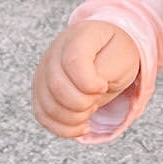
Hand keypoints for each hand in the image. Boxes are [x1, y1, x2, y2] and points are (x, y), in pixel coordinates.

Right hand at [32, 21, 140, 139]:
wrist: (105, 51)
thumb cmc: (115, 52)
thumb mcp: (122, 56)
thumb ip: (105, 71)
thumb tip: (87, 91)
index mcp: (79, 35)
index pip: (73, 61)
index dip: (89, 83)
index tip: (103, 86)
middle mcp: (55, 51)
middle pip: (57, 86)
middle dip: (83, 103)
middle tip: (98, 98)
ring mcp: (43, 71)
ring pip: (48, 105)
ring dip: (75, 117)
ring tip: (91, 108)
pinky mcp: (40, 90)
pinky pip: (43, 116)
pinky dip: (64, 128)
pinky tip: (81, 125)